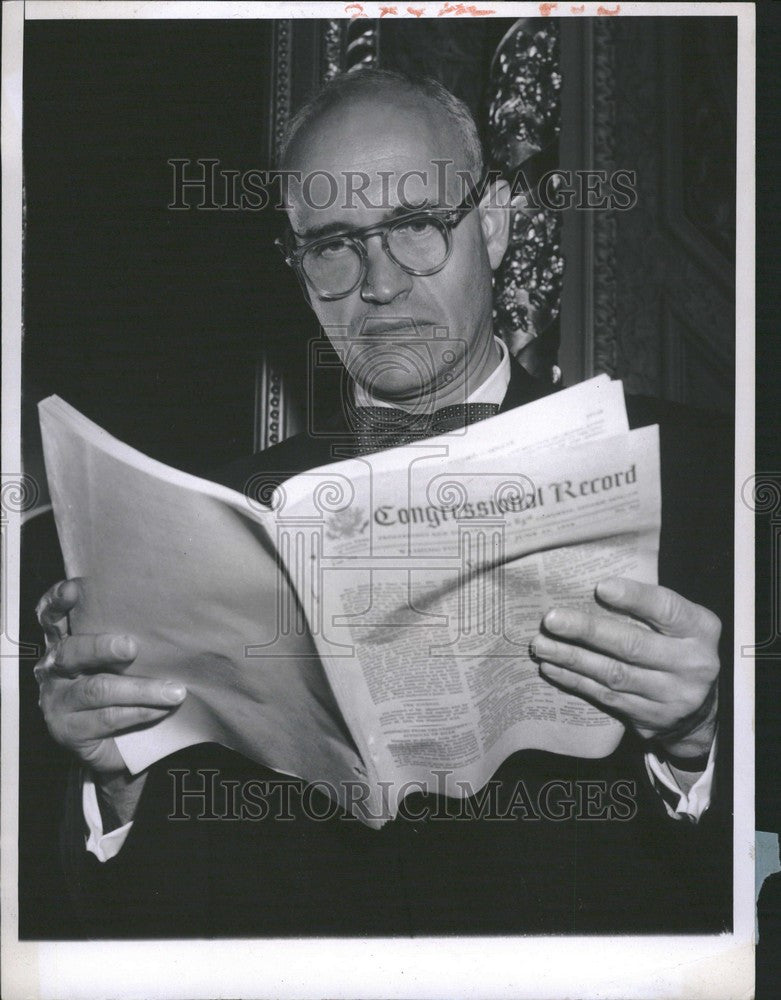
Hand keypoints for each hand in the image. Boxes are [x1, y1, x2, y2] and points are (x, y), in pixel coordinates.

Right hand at [34, 578, 186, 774]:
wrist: (115, 745)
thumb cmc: (120, 689)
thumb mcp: (118, 659)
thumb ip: (125, 639)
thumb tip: (166, 618)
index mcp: (63, 643)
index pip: (52, 618)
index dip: (57, 602)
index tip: (74, 589)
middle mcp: (54, 669)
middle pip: (72, 652)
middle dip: (101, 647)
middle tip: (131, 647)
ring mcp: (57, 701)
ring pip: (97, 689)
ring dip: (140, 689)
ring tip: (173, 691)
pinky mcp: (68, 731)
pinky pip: (107, 718)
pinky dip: (139, 712)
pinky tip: (161, 708)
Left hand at [531, 577, 720, 759]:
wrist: (699, 708)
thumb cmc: (676, 648)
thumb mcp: (678, 623)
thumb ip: (646, 608)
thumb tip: (590, 591)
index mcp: (700, 630)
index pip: (667, 610)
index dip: (634, 598)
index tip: (601, 588)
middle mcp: (692, 665)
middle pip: (633, 645)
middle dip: (587, 631)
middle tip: (551, 619)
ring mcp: (672, 697)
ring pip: (613, 674)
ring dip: (572, 658)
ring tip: (540, 645)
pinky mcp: (651, 719)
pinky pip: (606, 697)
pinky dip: (575, 681)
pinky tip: (552, 667)